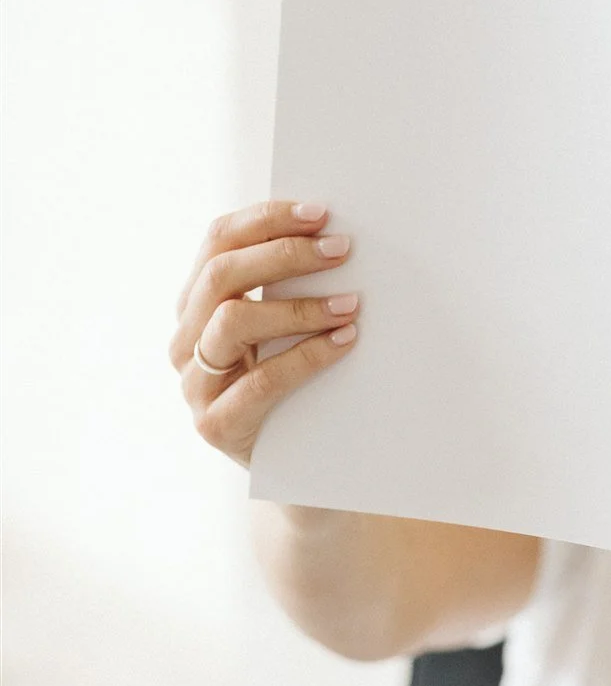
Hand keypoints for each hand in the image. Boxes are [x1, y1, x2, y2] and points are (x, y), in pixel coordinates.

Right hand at [169, 200, 358, 468]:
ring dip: (297, 306)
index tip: (319, 213)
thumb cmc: (301, 389)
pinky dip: (306, 356)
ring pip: (232, 322)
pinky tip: (344, 342)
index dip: (265, 220)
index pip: (216, 242)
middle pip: (221, 276)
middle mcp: (185, 341)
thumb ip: (291, 289)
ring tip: (350, 303)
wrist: (302, 473)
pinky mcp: (216, 426)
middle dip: (284, 255)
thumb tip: (336, 236)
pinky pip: (259, 381)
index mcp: (197, 305)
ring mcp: (195, 386)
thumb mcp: (288, 332)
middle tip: (340, 249)